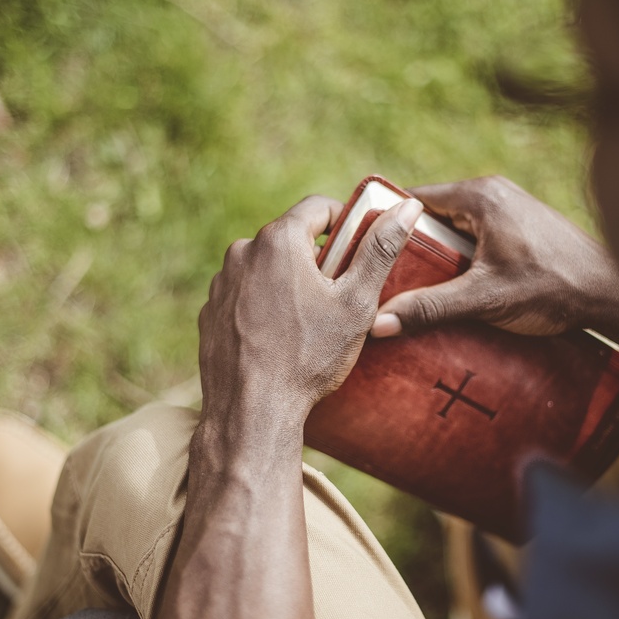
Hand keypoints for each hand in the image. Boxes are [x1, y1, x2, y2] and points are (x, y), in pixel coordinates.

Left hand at [199, 195, 423, 422]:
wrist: (252, 411)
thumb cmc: (308, 357)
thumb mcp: (356, 303)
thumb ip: (380, 250)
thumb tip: (408, 207)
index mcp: (279, 240)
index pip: (319, 207)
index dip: (346, 222)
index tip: (359, 248)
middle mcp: (242, 252)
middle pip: (290, 238)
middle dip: (316, 258)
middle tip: (338, 295)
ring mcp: (221, 282)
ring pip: (265, 267)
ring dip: (287, 282)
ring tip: (308, 322)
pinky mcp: (210, 311)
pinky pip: (244, 295)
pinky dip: (262, 305)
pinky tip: (278, 338)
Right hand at [371, 176, 618, 338]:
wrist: (614, 294)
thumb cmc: (554, 288)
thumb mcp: (484, 299)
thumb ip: (430, 309)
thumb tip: (375, 324)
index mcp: (479, 196)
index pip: (411, 200)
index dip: (383, 226)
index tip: (361, 254)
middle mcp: (493, 193)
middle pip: (430, 216)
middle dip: (406, 248)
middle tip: (380, 281)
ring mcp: (510, 208)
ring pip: (453, 229)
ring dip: (434, 257)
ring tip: (409, 290)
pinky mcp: (521, 229)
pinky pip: (475, 238)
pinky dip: (459, 260)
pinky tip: (451, 290)